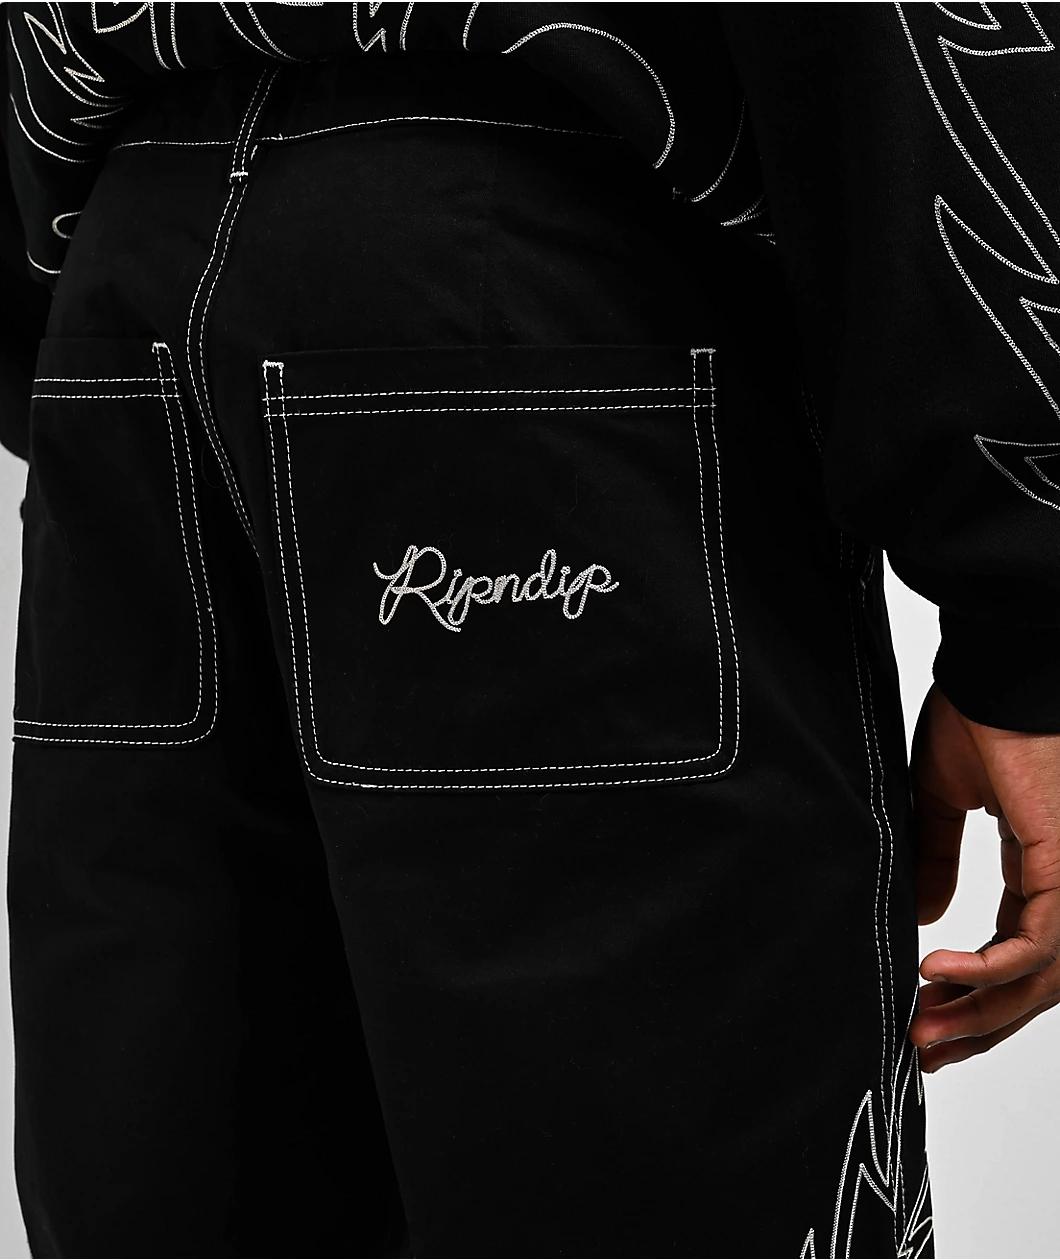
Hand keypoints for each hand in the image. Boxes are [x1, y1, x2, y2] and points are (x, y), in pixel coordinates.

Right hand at [908, 684, 1059, 1071]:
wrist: (997, 674)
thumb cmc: (977, 717)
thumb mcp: (938, 798)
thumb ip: (935, 858)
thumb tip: (928, 916)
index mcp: (1037, 865)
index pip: (1014, 952)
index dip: (972, 993)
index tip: (924, 1016)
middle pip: (1031, 982)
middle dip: (977, 1023)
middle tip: (924, 1050)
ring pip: (1039, 978)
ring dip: (979, 1011)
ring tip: (923, 1029)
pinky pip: (1036, 944)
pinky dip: (986, 968)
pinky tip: (937, 972)